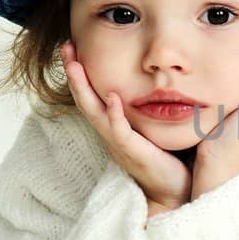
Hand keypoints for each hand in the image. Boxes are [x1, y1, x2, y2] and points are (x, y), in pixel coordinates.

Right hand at [61, 40, 193, 211]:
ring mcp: (119, 143)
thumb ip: (146, 107)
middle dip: (74, 72)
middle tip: (65, 47)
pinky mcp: (133, 153)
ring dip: (83, 88)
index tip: (73, 47)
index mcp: (113, 126)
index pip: (91, 94)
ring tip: (75, 64)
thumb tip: (158, 78)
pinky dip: (114, 115)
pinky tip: (112, 97)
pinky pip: (119, 132)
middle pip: (84, 99)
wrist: (173, 192)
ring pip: (94, 112)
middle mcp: (110, 133)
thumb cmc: (165, 159)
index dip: (80, 72)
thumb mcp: (151, 128)